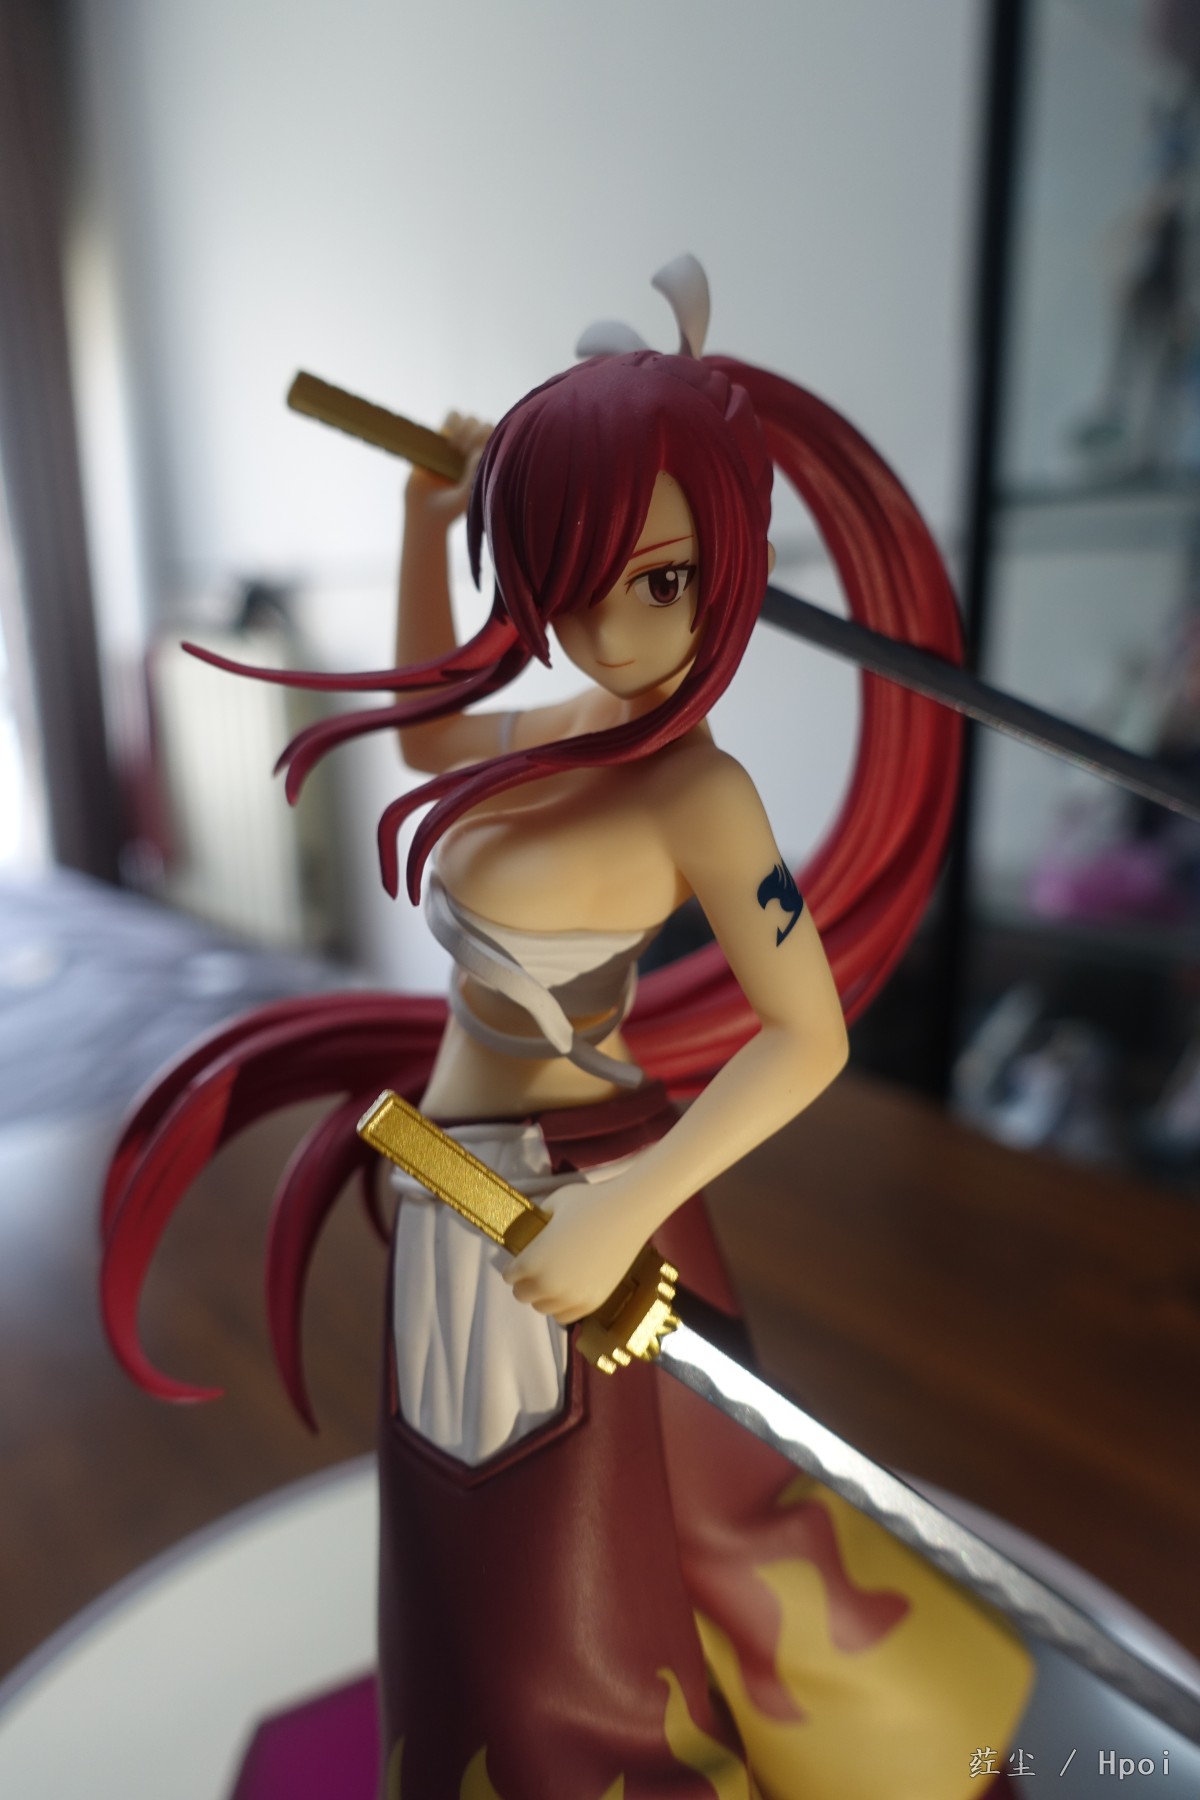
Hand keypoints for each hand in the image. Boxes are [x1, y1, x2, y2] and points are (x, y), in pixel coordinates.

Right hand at [405, 412, 490, 524]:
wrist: (424, 511)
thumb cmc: (450, 508)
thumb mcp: (467, 495)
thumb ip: (475, 473)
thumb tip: (480, 450)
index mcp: (488, 464)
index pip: (500, 439)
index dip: (489, 443)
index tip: (476, 457)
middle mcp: (476, 451)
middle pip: (486, 425)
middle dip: (475, 435)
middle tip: (463, 452)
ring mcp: (459, 443)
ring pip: (471, 418)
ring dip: (464, 428)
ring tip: (454, 447)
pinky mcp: (441, 437)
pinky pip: (453, 416)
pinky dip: (453, 421)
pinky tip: (448, 439)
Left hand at [502, 1177, 650, 1326]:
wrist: (628, 1213)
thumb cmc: (587, 1203)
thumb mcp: (552, 1205)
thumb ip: (535, 1224)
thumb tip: (530, 1233)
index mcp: (532, 1261)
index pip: (509, 1276)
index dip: (514, 1265)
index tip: (522, 1258)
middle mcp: (548, 1285)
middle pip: (522, 1295)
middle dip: (526, 1282)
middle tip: (538, 1267)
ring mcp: (572, 1297)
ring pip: (543, 1308)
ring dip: (543, 1296)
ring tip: (554, 1278)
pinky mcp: (593, 1303)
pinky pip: (565, 1316)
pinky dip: (562, 1305)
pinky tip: (569, 1287)